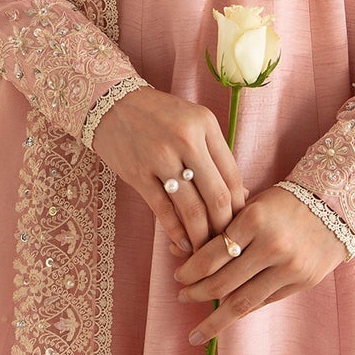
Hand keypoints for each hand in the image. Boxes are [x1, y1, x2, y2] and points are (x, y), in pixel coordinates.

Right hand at [90, 84, 246, 253]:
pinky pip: (163, 210)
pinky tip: (181, 243)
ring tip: (203, 250)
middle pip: (217, 196)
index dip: (239, 207)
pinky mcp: (138, 173)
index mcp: (206, 125)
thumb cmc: (159, 116)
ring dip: (201, 236)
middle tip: (225, 245)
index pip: (233, 176)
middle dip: (224, 228)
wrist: (112, 104)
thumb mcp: (193, 123)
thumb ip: (217, 156)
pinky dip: (175, 232)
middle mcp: (186, 139)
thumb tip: (242, 196)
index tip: (239, 224)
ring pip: (192, 209)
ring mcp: (161, 156)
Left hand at [172, 185, 348, 344]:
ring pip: (242, 302)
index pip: (210, 255)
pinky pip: (264, 302)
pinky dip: (243, 310)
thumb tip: (178, 252)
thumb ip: (219, 228)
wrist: (335, 205)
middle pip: (222, 283)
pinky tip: (228, 315)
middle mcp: (272, 244)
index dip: (189, 270)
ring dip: (215, 318)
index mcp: (254, 218)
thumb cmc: (283, 203)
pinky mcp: (302, 282)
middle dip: (196, 294)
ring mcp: (290, 267)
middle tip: (182, 297)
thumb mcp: (250, 206)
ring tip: (198, 329)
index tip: (177, 276)